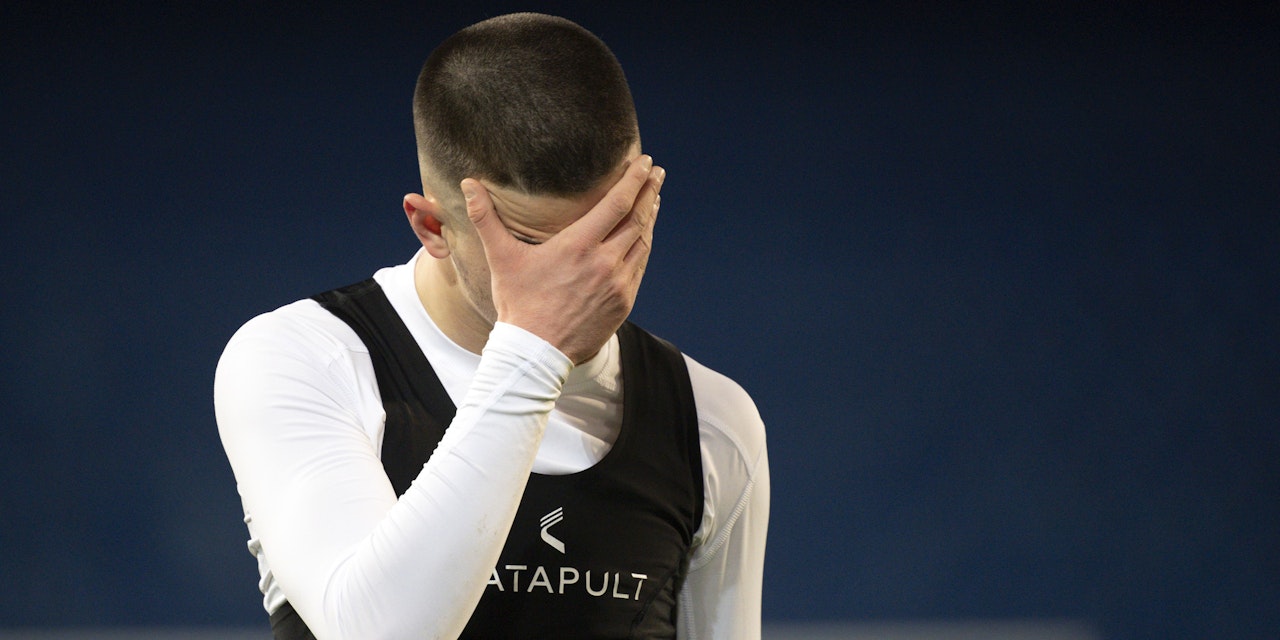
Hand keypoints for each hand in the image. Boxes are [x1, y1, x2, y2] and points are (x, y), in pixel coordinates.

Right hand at [461, 156, 664, 363]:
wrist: (536, 352)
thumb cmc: (518, 303)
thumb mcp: (501, 258)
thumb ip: (486, 218)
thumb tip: (467, 183)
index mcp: (579, 246)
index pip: (617, 203)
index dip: (635, 180)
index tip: (645, 163)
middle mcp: (605, 262)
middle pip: (638, 218)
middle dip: (649, 192)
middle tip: (657, 172)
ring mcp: (618, 284)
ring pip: (642, 242)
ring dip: (650, 218)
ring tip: (653, 199)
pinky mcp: (623, 303)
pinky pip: (640, 267)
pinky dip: (644, 247)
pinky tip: (643, 237)